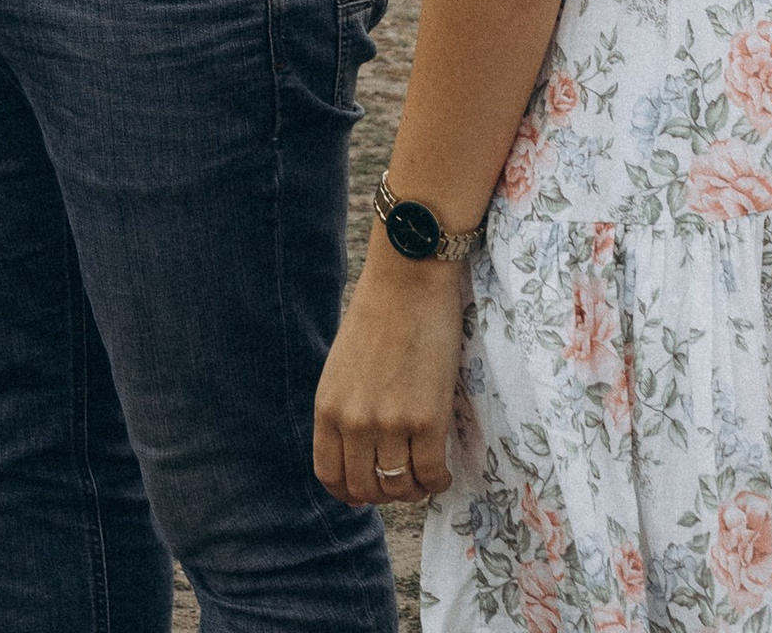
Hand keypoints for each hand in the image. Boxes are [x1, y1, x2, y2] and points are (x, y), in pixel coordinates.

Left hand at [312, 246, 463, 508]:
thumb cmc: (378, 314)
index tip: (367, 492)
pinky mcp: (428, 419)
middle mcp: (354, 422)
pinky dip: (438, 481)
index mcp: (327, 407)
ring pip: (400, 487)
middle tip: (402, 481)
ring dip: (414, 490)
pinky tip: (444, 471)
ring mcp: (391, 423)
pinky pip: (432, 474)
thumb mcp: (342, 367)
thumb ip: (344, 412)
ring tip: (425, 476)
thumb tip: (357, 462)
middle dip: (385, 494)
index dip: (350, 493)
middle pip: (366, 488)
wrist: (410, 278)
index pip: (330, 476)